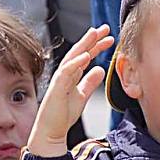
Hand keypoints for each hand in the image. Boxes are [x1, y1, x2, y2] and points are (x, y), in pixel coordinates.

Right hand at [28, 25, 113, 156]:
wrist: (51, 132)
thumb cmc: (63, 115)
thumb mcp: (81, 96)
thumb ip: (89, 83)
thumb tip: (100, 70)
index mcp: (71, 75)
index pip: (84, 56)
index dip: (96, 45)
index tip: (109, 38)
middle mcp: (64, 74)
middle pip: (79, 52)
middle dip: (92, 39)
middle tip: (105, 28)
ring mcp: (59, 79)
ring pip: (72, 57)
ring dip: (84, 45)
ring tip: (95, 34)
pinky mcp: (56, 88)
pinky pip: (66, 72)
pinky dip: (76, 62)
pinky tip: (86, 55)